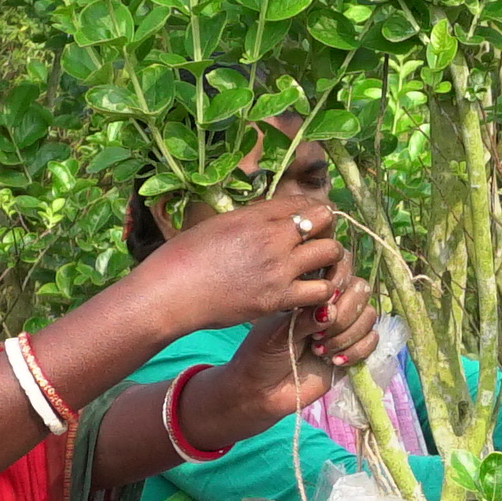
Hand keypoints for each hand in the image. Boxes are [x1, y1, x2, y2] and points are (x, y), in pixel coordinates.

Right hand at [117, 186, 349, 349]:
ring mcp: (278, 268)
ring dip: (330, 260)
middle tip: (319, 245)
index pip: (303, 202)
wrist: (170, 292)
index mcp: (256, 215)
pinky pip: (320, 291)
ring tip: (318, 270)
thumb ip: (252, 220)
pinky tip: (310, 294)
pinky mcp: (278, 298)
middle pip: (325, 221)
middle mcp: (272, 236)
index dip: (313, 211)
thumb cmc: (184, 257)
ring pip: (331, 254)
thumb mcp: (219, 224)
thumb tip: (273, 221)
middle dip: (327, 231)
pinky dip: (321, 292)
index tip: (313, 223)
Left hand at [207, 270, 378, 436]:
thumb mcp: (278, 331)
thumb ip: (305, 318)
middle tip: (317, 334)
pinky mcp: (354, 351)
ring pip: (370, 315)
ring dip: (347, 334)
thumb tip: (331, 311)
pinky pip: (373, 341)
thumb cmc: (262, 354)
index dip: (339, 278)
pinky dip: (356, 350)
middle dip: (344, 313)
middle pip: (361, 289)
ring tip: (320, 350)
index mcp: (312, 290)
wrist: (262, 390)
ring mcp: (345, 328)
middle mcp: (333, 305)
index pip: (341, 267)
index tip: (323, 299)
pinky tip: (333, 360)